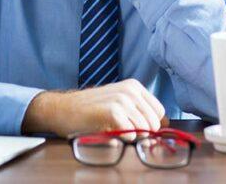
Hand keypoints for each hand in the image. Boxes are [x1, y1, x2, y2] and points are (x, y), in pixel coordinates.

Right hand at [21, 79, 167, 137]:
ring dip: (132, 136)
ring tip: (115, 130)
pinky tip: (111, 132)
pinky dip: (124, 138)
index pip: (160, 112)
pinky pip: (132, 133)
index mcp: (134, 86)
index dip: (150, 125)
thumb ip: (139, 112)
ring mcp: (122, 99)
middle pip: (154, 123)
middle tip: (124, 132)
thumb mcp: (118, 105)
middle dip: (143, 133)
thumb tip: (163, 126)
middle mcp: (130, 90)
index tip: (136, 128)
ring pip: (145, 129)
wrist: (63, 109)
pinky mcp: (113, 111)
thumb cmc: (90, 111)